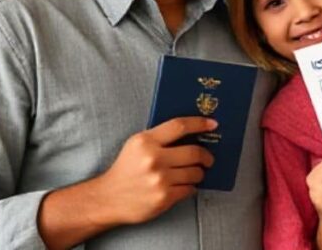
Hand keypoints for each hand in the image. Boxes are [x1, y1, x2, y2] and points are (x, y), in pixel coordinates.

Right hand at [95, 116, 216, 224]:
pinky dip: (190, 187)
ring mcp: (159, 179)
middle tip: (208, 159)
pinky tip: (184, 186)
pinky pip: (190, 189)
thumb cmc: (126, 169)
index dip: (200, 123)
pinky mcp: (164, 197)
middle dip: (206, 156)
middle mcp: (153, 159)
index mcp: (145, 141)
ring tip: (194, 174)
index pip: (180, 126)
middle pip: (194, 152)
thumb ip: (160, 137)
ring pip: (195, 172)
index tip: (213, 124)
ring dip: (199, 173)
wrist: (108, 198)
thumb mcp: (136, 145)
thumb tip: (193, 132)